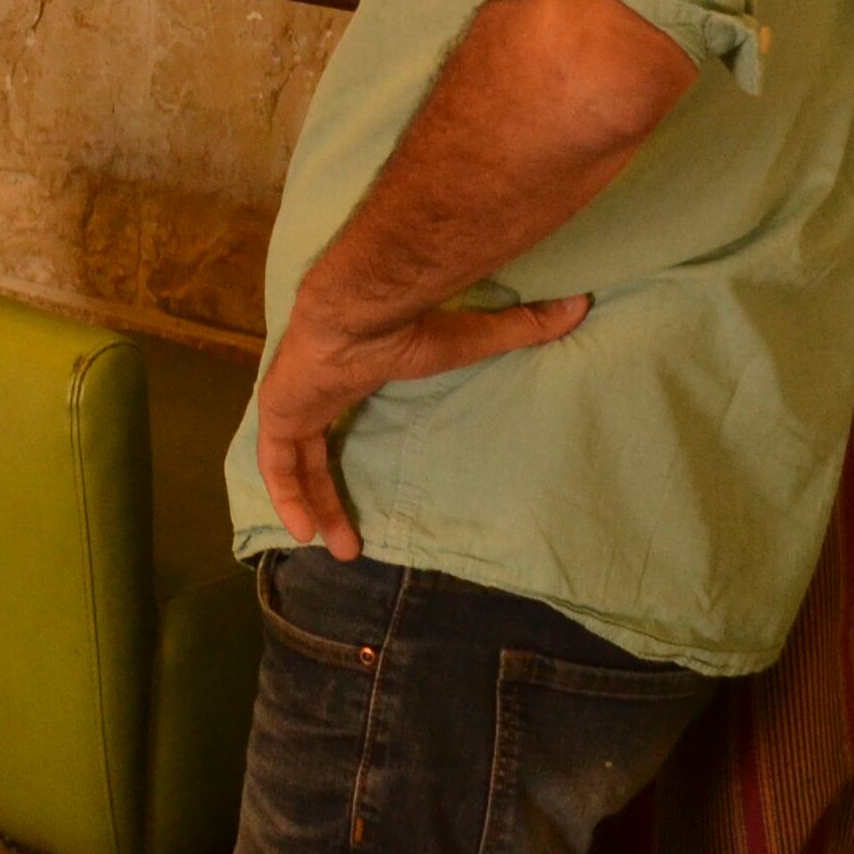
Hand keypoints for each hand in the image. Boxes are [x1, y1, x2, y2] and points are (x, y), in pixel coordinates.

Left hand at [252, 290, 590, 559]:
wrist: (359, 308)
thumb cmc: (410, 322)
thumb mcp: (470, 338)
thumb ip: (520, 326)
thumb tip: (579, 304)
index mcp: (352, 368)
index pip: (339, 414)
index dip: (344, 454)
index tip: (355, 490)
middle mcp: (316, 385)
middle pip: (311, 450)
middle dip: (325, 495)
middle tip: (348, 542)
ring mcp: (292, 397)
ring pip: (291, 461)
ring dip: (308, 503)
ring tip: (331, 548)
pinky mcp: (277, 410)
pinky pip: (274, 462)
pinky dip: (285, 494)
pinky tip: (301, 531)